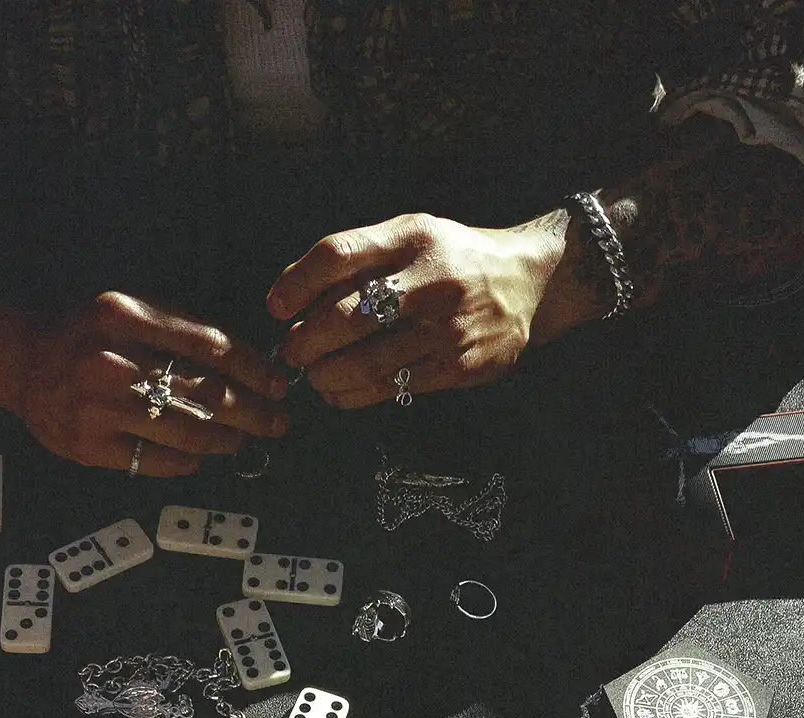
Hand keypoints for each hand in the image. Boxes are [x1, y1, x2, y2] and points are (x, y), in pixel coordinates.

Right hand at [0, 293, 287, 474]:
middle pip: (203, 392)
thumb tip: (246, 362)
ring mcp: (99, 409)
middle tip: (278, 421)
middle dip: (252, 411)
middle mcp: (111, 361)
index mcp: (123, 315)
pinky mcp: (91, 447)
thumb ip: (179, 328)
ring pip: (186, 431)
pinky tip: (203, 454)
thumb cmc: (84, 331)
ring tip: (245, 439)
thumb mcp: (127, 308)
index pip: (208, 345)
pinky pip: (157, 460)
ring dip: (227, 439)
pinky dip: (190, 460)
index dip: (253, 369)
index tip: (278, 383)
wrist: (18, 358)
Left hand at [268, 212, 563, 408]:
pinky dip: (354, 395)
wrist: (527, 282)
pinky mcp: (457, 366)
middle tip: (292, 352)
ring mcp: (446, 328)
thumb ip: (359, 256)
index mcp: (411, 238)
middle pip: (347, 316)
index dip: (297, 283)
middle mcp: (430, 281)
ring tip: (314, 376)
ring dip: (326, 375)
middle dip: (306, 341)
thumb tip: (292, 288)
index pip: (338, 255)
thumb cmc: (453, 258)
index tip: (275, 307)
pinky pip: (393, 388)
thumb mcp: (410, 235)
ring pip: (366, 361)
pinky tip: (339, 393)